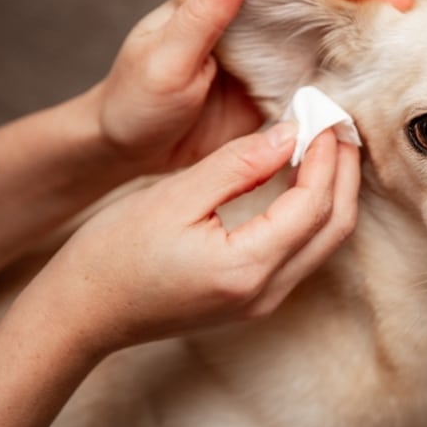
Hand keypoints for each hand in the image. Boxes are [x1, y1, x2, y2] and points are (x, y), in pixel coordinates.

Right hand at [31, 126, 359, 354]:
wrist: (82, 312)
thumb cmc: (114, 254)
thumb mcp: (175, 197)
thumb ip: (238, 165)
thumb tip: (290, 134)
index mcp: (247, 268)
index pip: (314, 205)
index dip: (326, 156)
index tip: (323, 114)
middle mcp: (266, 293)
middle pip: (334, 227)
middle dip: (344, 172)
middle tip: (337, 124)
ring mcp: (263, 301)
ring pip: (325, 241)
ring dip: (334, 191)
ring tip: (326, 143)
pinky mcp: (255, 298)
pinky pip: (305, 251)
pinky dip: (314, 211)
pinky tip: (303, 176)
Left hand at [94, 0, 411, 173]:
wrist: (127, 151)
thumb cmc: (134, 100)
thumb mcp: (163, 57)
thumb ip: (201, 15)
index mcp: (225, 3)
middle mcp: (255, 27)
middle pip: (318, 6)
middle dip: (363, 5)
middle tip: (407, 9)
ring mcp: (269, 63)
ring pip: (325, 44)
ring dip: (362, 44)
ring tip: (404, 46)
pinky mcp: (276, 100)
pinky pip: (318, 89)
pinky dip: (346, 89)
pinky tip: (374, 93)